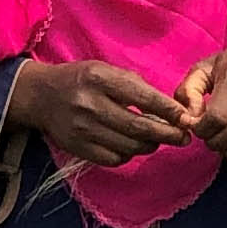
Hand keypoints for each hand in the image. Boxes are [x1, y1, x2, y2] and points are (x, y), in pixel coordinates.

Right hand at [7, 59, 191, 167]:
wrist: (40, 95)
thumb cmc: (80, 79)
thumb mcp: (104, 70)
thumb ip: (134, 86)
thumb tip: (169, 109)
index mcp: (99, 79)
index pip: (143, 97)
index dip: (169, 110)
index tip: (186, 117)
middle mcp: (90, 104)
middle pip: (139, 127)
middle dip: (168, 134)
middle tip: (184, 137)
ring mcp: (83, 129)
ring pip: (130, 146)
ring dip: (151, 145)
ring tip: (157, 139)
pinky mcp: (79, 147)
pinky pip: (115, 158)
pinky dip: (129, 154)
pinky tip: (131, 145)